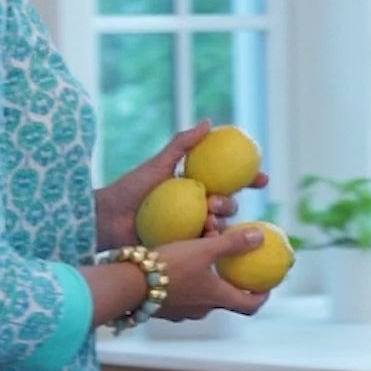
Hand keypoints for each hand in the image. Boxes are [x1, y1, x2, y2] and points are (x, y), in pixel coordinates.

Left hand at [94, 120, 267, 248]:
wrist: (108, 219)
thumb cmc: (130, 189)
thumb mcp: (158, 164)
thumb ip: (182, 144)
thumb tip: (209, 122)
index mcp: (193, 186)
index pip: (228, 182)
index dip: (248, 180)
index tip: (262, 180)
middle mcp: (196, 207)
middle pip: (228, 205)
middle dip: (230, 204)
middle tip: (216, 203)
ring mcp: (191, 228)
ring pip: (219, 226)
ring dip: (221, 223)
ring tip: (209, 221)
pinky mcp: (184, 247)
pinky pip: (204, 245)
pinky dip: (209, 241)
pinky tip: (206, 238)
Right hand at [155, 227, 269, 321]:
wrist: (130, 284)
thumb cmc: (170, 266)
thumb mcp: (203, 248)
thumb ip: (232, 243)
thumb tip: (260, 237)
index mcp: (216, 297)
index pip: (249, 305)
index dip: (261, 297)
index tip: (266, 286)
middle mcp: (202, 310)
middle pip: (225, 300)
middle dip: (231, 286)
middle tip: (233, 269)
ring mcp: (182, 313)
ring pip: (202, 298)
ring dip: (207, 284)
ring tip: (203, 264)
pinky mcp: (164, 309)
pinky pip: (182, 297)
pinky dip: (187, 285)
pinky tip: (178, 269)